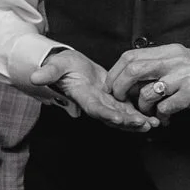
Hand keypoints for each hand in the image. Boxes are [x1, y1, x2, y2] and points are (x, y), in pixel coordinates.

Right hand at [24, 48, 155, 133]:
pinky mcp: (113, 100)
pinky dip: (140, 114)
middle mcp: (95, 104)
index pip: (94, 108)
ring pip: (122, 116)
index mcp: (82, 96)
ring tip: (154, 123)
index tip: (119, 118)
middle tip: (145, 124)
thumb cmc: (62, 65)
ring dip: (137, 122)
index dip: (106, 114)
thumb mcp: (55, 66)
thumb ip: (48, 73)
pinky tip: (155, 116)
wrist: (69, 66)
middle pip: (112, 117)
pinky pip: (127, 110)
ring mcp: (104, 103)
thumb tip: (35, 77)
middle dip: (128, 123)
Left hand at [105, 44, 189, 120]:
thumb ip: (161, 66)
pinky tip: (168, 120)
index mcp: (172, 51)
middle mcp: (178, 59)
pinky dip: (162, 117)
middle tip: (121, 102)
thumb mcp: (186, 63)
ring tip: (151, 113)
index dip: (115, 73)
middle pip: (133, 70)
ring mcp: (187, 76)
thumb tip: (130, 77)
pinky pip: (166, 107)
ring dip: (144, 108)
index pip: (131, 56)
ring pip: (148, 93)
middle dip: (120, 89)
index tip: (112, 87)